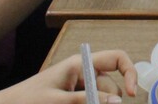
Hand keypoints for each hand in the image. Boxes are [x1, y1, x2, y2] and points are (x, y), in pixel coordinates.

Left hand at [0, 50, 137, 103]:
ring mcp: (78, 87)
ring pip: (100, 99)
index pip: (117, 59)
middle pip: (110, 86)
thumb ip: (88, 100)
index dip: (129, 73)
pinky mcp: (73, 99)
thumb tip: (117, 102)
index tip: (130, 95)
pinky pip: (89, 102)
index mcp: (81, 64)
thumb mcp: (59, 101)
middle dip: (107, 101)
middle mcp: (84, 73)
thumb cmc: (28, 100)